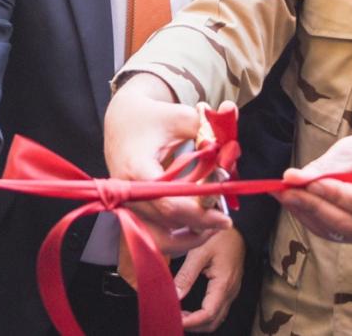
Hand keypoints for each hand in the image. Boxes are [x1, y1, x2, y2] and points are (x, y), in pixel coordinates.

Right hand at [103, 75, 231, 256]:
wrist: (121, 120)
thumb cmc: (150, 117)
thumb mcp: (180, 116)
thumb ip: (208, 131)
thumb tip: (230, 139)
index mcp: (136, 168)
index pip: (168, 203)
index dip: (199, 213)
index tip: (225, 218)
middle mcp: (128, 192)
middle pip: (168, 221)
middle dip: (200, 222)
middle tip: (225, 216)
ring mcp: (127, 204)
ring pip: (161, 234)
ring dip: (190, 232)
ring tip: (214, 224)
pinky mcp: (132, 210)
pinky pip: (155, 235)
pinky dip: (178, 235)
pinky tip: (199, 228)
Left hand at [175, 227, 244, 332]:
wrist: (238, 228)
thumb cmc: (220, 237)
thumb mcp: (199, 252)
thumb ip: (186, 275)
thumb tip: (174, 296)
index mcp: (223, 284)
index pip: (208, 314)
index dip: (191, 322)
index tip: (175, 320)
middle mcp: (230, 292)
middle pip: (213, 322)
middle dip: (194, 326)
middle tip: (174, 319)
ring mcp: (231, 292)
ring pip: (216, 318)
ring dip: (199, 322)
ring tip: (180, 315)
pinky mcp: (229, 289)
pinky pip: (218, 309)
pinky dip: (204, 315)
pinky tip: (190, 308)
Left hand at [274, 133, 351, 243]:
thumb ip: (325, 167)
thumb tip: (292, 178)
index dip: (335, 195)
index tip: (307, 182)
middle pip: (350, 224)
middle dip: (314, 206)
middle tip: (286, 191)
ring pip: (338, 232)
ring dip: (307, 214)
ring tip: (284, 195)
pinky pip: (332, 233)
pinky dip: (311, 219)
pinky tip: (294, 203)